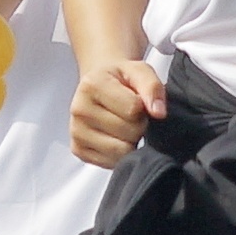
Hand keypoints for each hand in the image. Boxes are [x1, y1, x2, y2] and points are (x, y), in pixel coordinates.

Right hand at [67, 53, 168, 168]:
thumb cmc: (121, 79)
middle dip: (139, 126)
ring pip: (121, 151)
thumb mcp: (139, 71)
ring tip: (125, 126)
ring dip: (131, 141)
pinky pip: (111, 163)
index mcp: (92, 84)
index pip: (133, 110)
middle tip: (132, 116)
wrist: (98, 85)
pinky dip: (120, 154)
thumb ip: (152, 88)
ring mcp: (76, 131)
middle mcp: (78, 109)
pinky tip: (116, 138)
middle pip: (129, 132)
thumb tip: (159, 113)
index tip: (138, 101)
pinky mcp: (78, 150)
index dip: (144, 108)